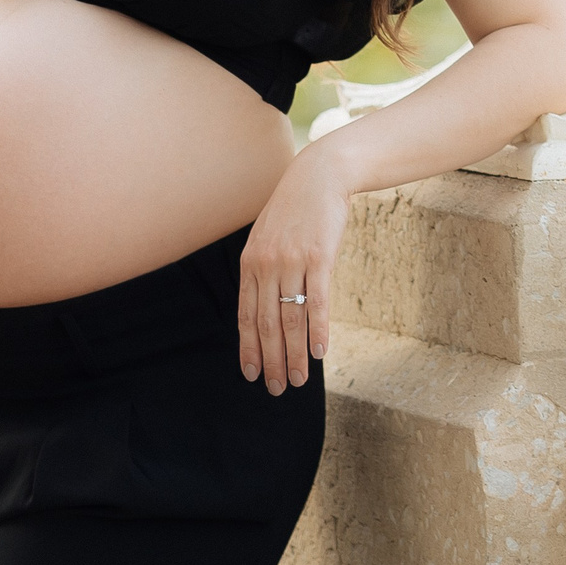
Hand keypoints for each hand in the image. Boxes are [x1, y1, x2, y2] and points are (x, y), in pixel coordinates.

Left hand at [238, 144, 351, 393]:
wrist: (319, 175)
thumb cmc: (295, 210)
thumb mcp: (268, 238)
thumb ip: (264, 270)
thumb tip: (265, 308)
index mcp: (250, 263)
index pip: (246, 316)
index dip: (248, 348)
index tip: (251, 374)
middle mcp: (267, 265)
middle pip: (267, 324)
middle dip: (270, 360)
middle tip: (276, 389)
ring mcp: (293, 261)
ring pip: (292, 319)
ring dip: (294, 355)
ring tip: (299, 380)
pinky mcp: (319, 257)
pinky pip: (317, 302)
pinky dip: (318, 330)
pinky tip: (319, 353)